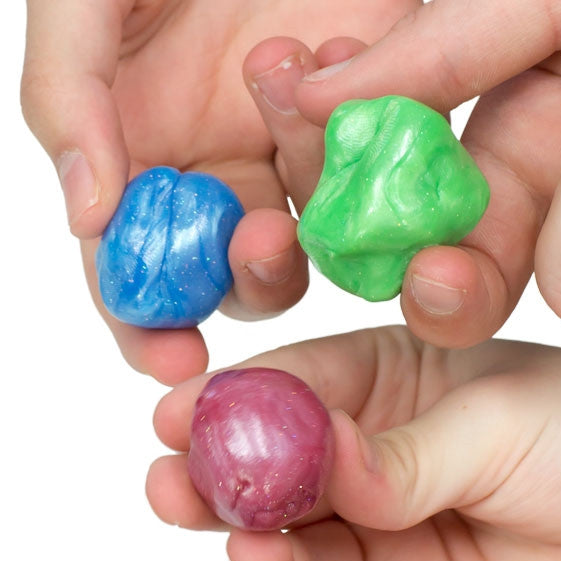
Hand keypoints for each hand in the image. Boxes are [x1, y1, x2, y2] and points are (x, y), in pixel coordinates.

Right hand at [20, 0, 415, 383]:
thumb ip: (68, 92)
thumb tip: (85, 215)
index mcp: (147, 147)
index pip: (139, 266)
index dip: (148, 321)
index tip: (171, 358)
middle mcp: (225, 162)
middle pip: (236, 271)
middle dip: (248, 277)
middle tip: (263, 244)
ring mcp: (302, 146)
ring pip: (318, 236)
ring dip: (319, 217)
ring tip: (315, 135)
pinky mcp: (375, 119)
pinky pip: (383, 175)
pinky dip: (379, 168)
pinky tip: (374, 124)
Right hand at [146, 326, 560, 560]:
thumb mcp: (500, 421)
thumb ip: (404, 454)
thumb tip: (312, 461)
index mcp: (390, 384)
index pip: (289, 389)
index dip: (229, 404)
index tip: (178, 418)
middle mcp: (372, 464)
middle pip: (269, 476)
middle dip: (220, 485)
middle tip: (180, 491)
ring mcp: (382, 544)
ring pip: (288, 554)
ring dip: (255, 558)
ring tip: (251, 557)